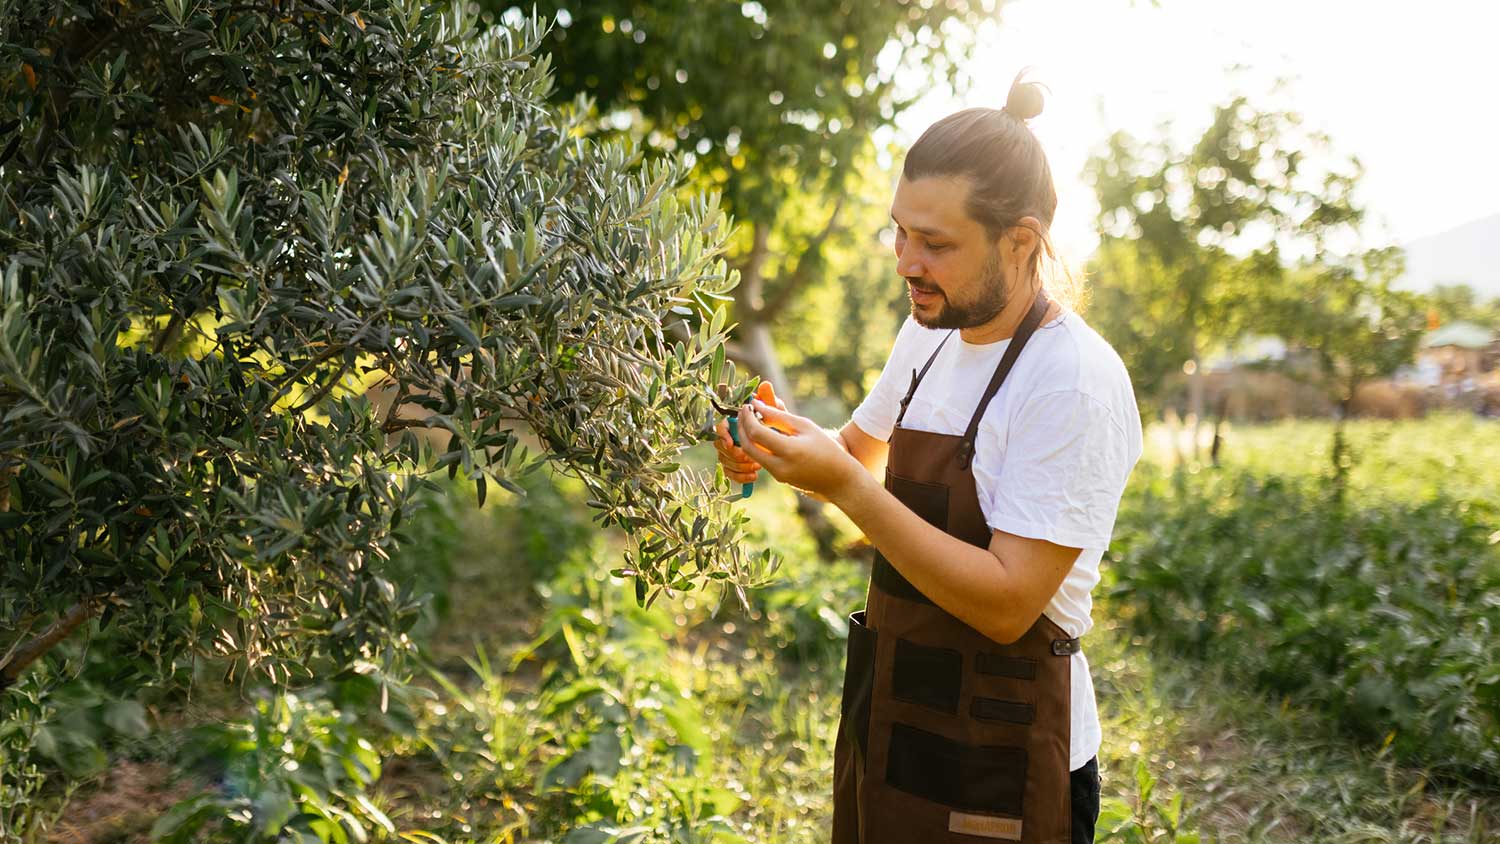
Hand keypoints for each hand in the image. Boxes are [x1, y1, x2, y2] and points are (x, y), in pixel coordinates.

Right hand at [713, 392, 785, 483]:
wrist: (802, 456)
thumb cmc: (791, 432)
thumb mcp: (785, 420)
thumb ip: (773, 405)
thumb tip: (765, 385)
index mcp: (742, 422)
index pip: (722, 424)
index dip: (722, 432)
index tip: (730, 442)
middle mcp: (735, 436)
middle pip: (719, 445)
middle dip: (732, 453)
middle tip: (748, 458)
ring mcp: (735, 452)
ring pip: (724, 461)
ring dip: (738, 465)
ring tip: (756, 467)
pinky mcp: (739, 467)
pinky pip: (730, 474)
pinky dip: (739, 476)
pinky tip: (754, 476)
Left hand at [737, 398, 862, 500]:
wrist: (839, 479)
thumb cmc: (826, 448)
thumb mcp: (805, 426)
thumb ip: (778, 415)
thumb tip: (756, 405)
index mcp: (789, 451)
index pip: (756, 433)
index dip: (748, 417)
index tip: (748, 405)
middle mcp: (779, 466)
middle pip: (748, 446)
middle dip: (741, 427)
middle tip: (744, 411)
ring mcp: (777, 475)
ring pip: (751, 454)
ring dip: (746, 436)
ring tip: (751, 419)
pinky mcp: (778, 478)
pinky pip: (760, 460)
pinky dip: (756, 445)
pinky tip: (760, 432)